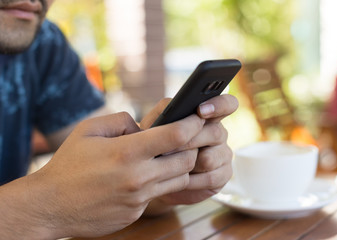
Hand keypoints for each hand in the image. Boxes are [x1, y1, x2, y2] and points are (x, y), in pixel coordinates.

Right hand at [0, 112, 204, 238]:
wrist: (50, 205)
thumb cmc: (68, 164)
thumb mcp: (89, 130)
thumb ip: (121, 120)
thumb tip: (143, 127)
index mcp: (127, 152)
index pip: (176, 136)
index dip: (192, 124)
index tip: (197, 118)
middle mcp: (138, 177)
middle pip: (187, 160)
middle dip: (191, 147)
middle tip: (183, 139)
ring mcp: (139, 198)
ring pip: (179, 179)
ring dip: (179, 166)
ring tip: (163, 157)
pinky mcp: (136, 212)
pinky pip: (159, 195)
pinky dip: (158, 183)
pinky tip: (142, 177)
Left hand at [141, 94, 237, 211]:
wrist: (155, 178)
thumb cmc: (154, 146)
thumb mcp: (153, 125)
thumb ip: (164, 110)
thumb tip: (174, 104)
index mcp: (207, 115)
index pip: (227, 104)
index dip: (219, 105)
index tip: (201, 111)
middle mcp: (219, 133)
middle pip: (215, 133)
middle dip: (188, 142)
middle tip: (165, 150)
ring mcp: (223, 154)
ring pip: (210, 158)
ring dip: (187, 164)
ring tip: (169, 166)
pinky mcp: (223, 175)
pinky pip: (211, 178)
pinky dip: (191, 181)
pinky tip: (179, 180)